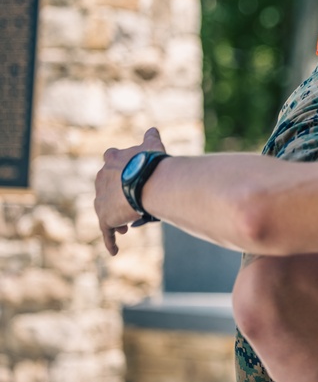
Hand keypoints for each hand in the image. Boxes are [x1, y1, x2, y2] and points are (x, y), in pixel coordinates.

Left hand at [95, 127, 165, 255]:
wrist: (147, 182)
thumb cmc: (151, 162)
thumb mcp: (152, 146)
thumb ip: (150, 137)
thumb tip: (152, 129)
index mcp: (111, 160)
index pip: (110, 162)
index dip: (119, 171)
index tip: (127, 177)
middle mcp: (101, 179)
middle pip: (106, 189)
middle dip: (116, 197)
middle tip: (128, 205)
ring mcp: (101, 199)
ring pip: (105, 211)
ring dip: (115, 218)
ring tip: (126, 227)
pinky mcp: (104, 217)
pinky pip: (107, 232)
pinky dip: (110, 241)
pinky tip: (114, 252)